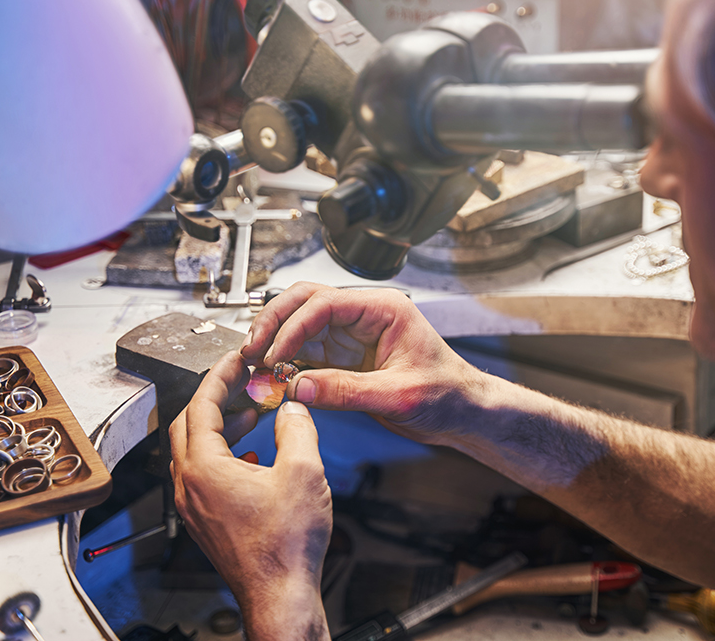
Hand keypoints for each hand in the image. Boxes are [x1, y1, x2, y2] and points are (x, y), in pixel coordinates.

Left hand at [170, 351, 331, 640]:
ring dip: (219, 427)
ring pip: (194, 451)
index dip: (219, 376)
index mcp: (204, 468)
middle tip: (240, 381)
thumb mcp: (304, 471)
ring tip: (250, 414)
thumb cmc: (286, 545)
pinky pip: (203, 474)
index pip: (200, 405)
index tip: (235, 359)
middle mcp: (189, 486)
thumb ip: (297, 428)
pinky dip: (223, 453)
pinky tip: (253, 456)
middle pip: (188, 425)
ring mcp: (194, 506)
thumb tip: (292, 407)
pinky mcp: (205, 520)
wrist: (280, 594)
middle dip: (215, 398)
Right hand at [239, 282, 486, 443]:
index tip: (274, 353)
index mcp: (384, 309)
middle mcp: (364, 316)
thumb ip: (347, 391)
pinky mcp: (344, 359)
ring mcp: (351, 336)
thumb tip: (298, 386)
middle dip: (274, 322)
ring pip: (299, 325)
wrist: (462, 412)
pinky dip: (285, 362)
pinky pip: (305, 353)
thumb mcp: (398, 395)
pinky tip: (271, 376)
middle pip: (304, 301)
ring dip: (274, 341)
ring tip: (253, 364)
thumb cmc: (447, 394)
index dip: (293, 325)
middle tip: (251, 349)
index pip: (325, 302)